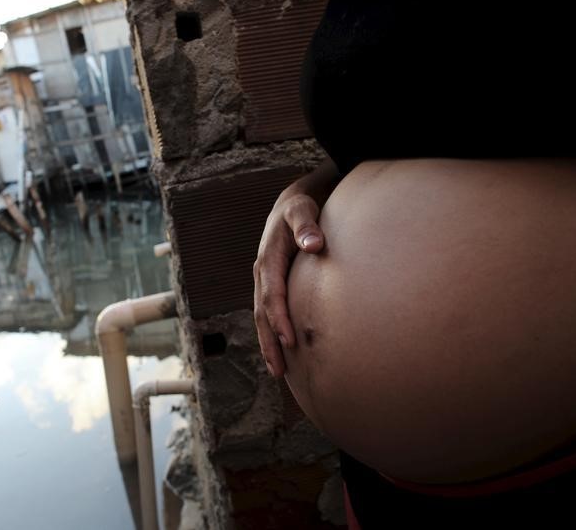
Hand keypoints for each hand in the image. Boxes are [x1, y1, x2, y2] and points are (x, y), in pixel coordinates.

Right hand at [254, 190, 324, 376]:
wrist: (289, 204)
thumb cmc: (300, 208)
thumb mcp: (303, 210)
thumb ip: (307, 225)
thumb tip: (314, 244)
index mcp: (268, 258)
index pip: (272, 294)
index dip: (279, 319)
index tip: (290, 341)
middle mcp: (262, 272)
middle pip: (262, 313)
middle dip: (269, 342)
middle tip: (279, 371)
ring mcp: (263, 280)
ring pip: (261, 317)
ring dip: (268, 344)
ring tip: (277, 371)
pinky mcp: (270, 285)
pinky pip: (267, 312)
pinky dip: (271, 333)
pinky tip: (280, 351)